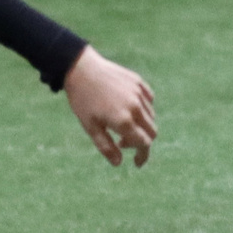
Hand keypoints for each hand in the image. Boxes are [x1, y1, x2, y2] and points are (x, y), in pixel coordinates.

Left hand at [64, 46, 155, 167]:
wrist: (81, 68)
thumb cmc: (83, 100)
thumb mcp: (90, 127)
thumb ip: (106, 146)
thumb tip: (119, 163)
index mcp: (124, 120)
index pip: (144, 143)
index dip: (142, 155)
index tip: (136, 163)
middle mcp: (136, 107)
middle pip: (152, 132)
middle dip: (141, 142)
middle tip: (122, 142)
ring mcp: (139, 93)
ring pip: (151, 117)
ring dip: (141, 126)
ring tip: (121, 124)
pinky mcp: (138, 82)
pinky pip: (149, 100)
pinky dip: (143, 110)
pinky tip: (129, 110)